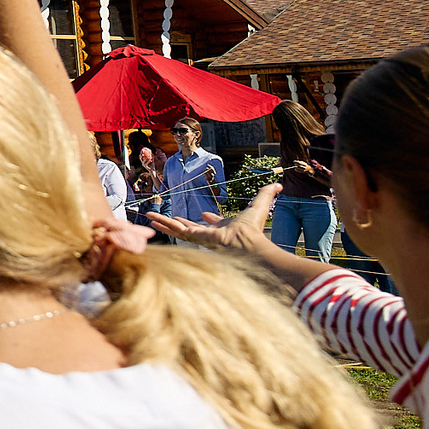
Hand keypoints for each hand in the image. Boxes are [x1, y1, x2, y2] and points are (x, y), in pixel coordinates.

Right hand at [146, 181, 280, 256]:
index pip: (213, 224)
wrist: (247, 243)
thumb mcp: (260, 204)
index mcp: (224, 228)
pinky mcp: (193, 238)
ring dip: (164, 223)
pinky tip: (151, 219)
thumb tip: (279, 184)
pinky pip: (175, 230)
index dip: (209, 219)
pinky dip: (163, 224)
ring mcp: (200, 237)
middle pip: (191, 227)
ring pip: (178, 229)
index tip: (204, 214)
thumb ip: (267, 194)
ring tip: (150, 218)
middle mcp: (210, 234)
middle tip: (170, 218)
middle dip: (180, 223)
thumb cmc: (254, 228)